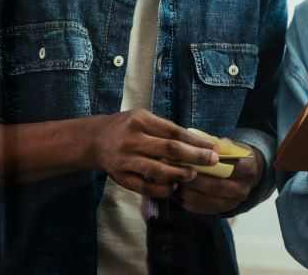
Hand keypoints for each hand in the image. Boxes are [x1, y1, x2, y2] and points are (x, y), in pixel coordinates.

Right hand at [91, 109, 218, 197]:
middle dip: (195, 156)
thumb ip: (165, 129)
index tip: (213, 147)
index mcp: (140, 120)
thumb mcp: (143, 118)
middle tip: (213, 161)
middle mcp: (132, 139)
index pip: (173, 131)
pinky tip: (174, 186)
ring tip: (193, 175)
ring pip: (157, 170)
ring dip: (179, 174)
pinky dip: (162, 189)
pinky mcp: (120, 177)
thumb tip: (198, 141)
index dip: (195, 140)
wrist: (94, 140)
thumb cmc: (126, 127)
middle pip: (169, 149)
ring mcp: (125, 160)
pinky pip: (145, 187)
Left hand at [172, 142, 263, 213]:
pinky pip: (198, 209)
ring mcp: (230, 204)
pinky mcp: (219, 212)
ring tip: (171, 179)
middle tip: (174, 170)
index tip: (189, 157)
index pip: (227, 169)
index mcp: (248, 170)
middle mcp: (242, 190)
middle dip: (192, 179)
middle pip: (213, 187)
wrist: (245, 173)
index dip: (206, 165)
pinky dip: (183, 200)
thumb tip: (197, 141)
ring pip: (203, 200)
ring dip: (185, 191)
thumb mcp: (230, 145)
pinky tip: (173, 189)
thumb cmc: (233, 155)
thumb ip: (217, 144)